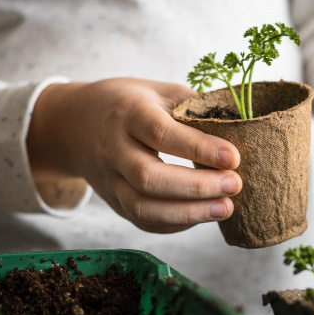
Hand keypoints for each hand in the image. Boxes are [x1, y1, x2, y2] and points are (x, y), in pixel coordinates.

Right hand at [27, 78, 241, 233]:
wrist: (71, 125)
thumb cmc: (127, 103)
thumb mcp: (157, 90)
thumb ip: (193, 107)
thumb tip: (242, 124)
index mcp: (127, 113)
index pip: (161, 133)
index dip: (198, 148)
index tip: (233, 157)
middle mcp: (113, 149)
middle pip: (149, 177)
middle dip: (197, 186)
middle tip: (235, 185)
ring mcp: (109, 181)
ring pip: (143, 208)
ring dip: (189, 214)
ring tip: (227, 208)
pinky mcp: (113, 202)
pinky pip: (143, 222)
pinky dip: (176, 224)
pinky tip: (203, 216)